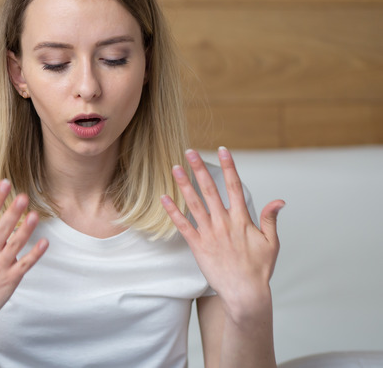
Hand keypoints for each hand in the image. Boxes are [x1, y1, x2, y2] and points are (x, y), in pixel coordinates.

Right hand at [0, 179, 48, 339]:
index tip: (4, 184)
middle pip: (3, 228)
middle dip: (13, 210)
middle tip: (23, 195)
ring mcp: (0, 267)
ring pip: (17, 244)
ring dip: (26, 229)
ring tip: (34, 214)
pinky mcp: (10, 280)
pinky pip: (26, 264)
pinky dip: (36, 254)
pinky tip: (44, 242)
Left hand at [160, 147, 284, 322]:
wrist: (245, 293)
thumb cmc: (259, 269)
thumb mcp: (272, 243)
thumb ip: (271, 219)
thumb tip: (279, 200)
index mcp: (242, 219)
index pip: (234, 186)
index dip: (228, 167)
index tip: (222, 150)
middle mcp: (224, 223)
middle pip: (210, 189)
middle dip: (199, 169)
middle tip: (189, 151)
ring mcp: (210, 234)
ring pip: (194, 204)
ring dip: (184, 184)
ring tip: (174, 168)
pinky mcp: (198, 246)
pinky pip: (183, 225)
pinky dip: (173, 211)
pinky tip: (164, 198)